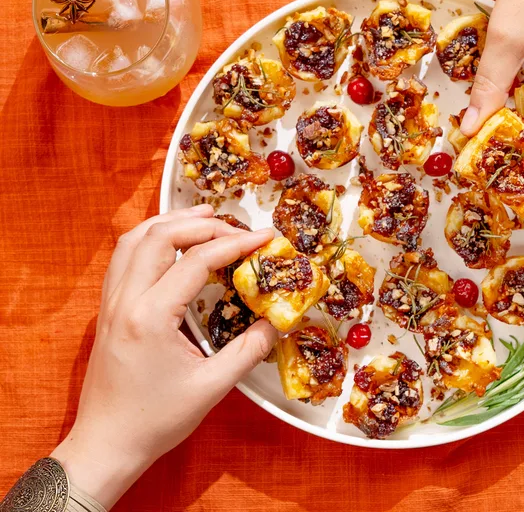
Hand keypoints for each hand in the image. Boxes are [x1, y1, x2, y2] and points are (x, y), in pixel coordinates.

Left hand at [51, 205, 276, 508]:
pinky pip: (124, 257)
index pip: (197, 260)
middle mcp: (125, 300)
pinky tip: (171, 244)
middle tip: (236, 226)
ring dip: (170, 223)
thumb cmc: (156, 420)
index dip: (235, 243)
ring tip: (204, 218)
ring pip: (134, 239)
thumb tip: (277, 320)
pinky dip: (150, 239)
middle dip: (201, 223)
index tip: (264, 238)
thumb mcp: (212, 387)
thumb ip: (249, 350)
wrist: (106, 445)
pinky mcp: (107, 310)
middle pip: (160, 236)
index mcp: (151, 316)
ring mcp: (111, 303)